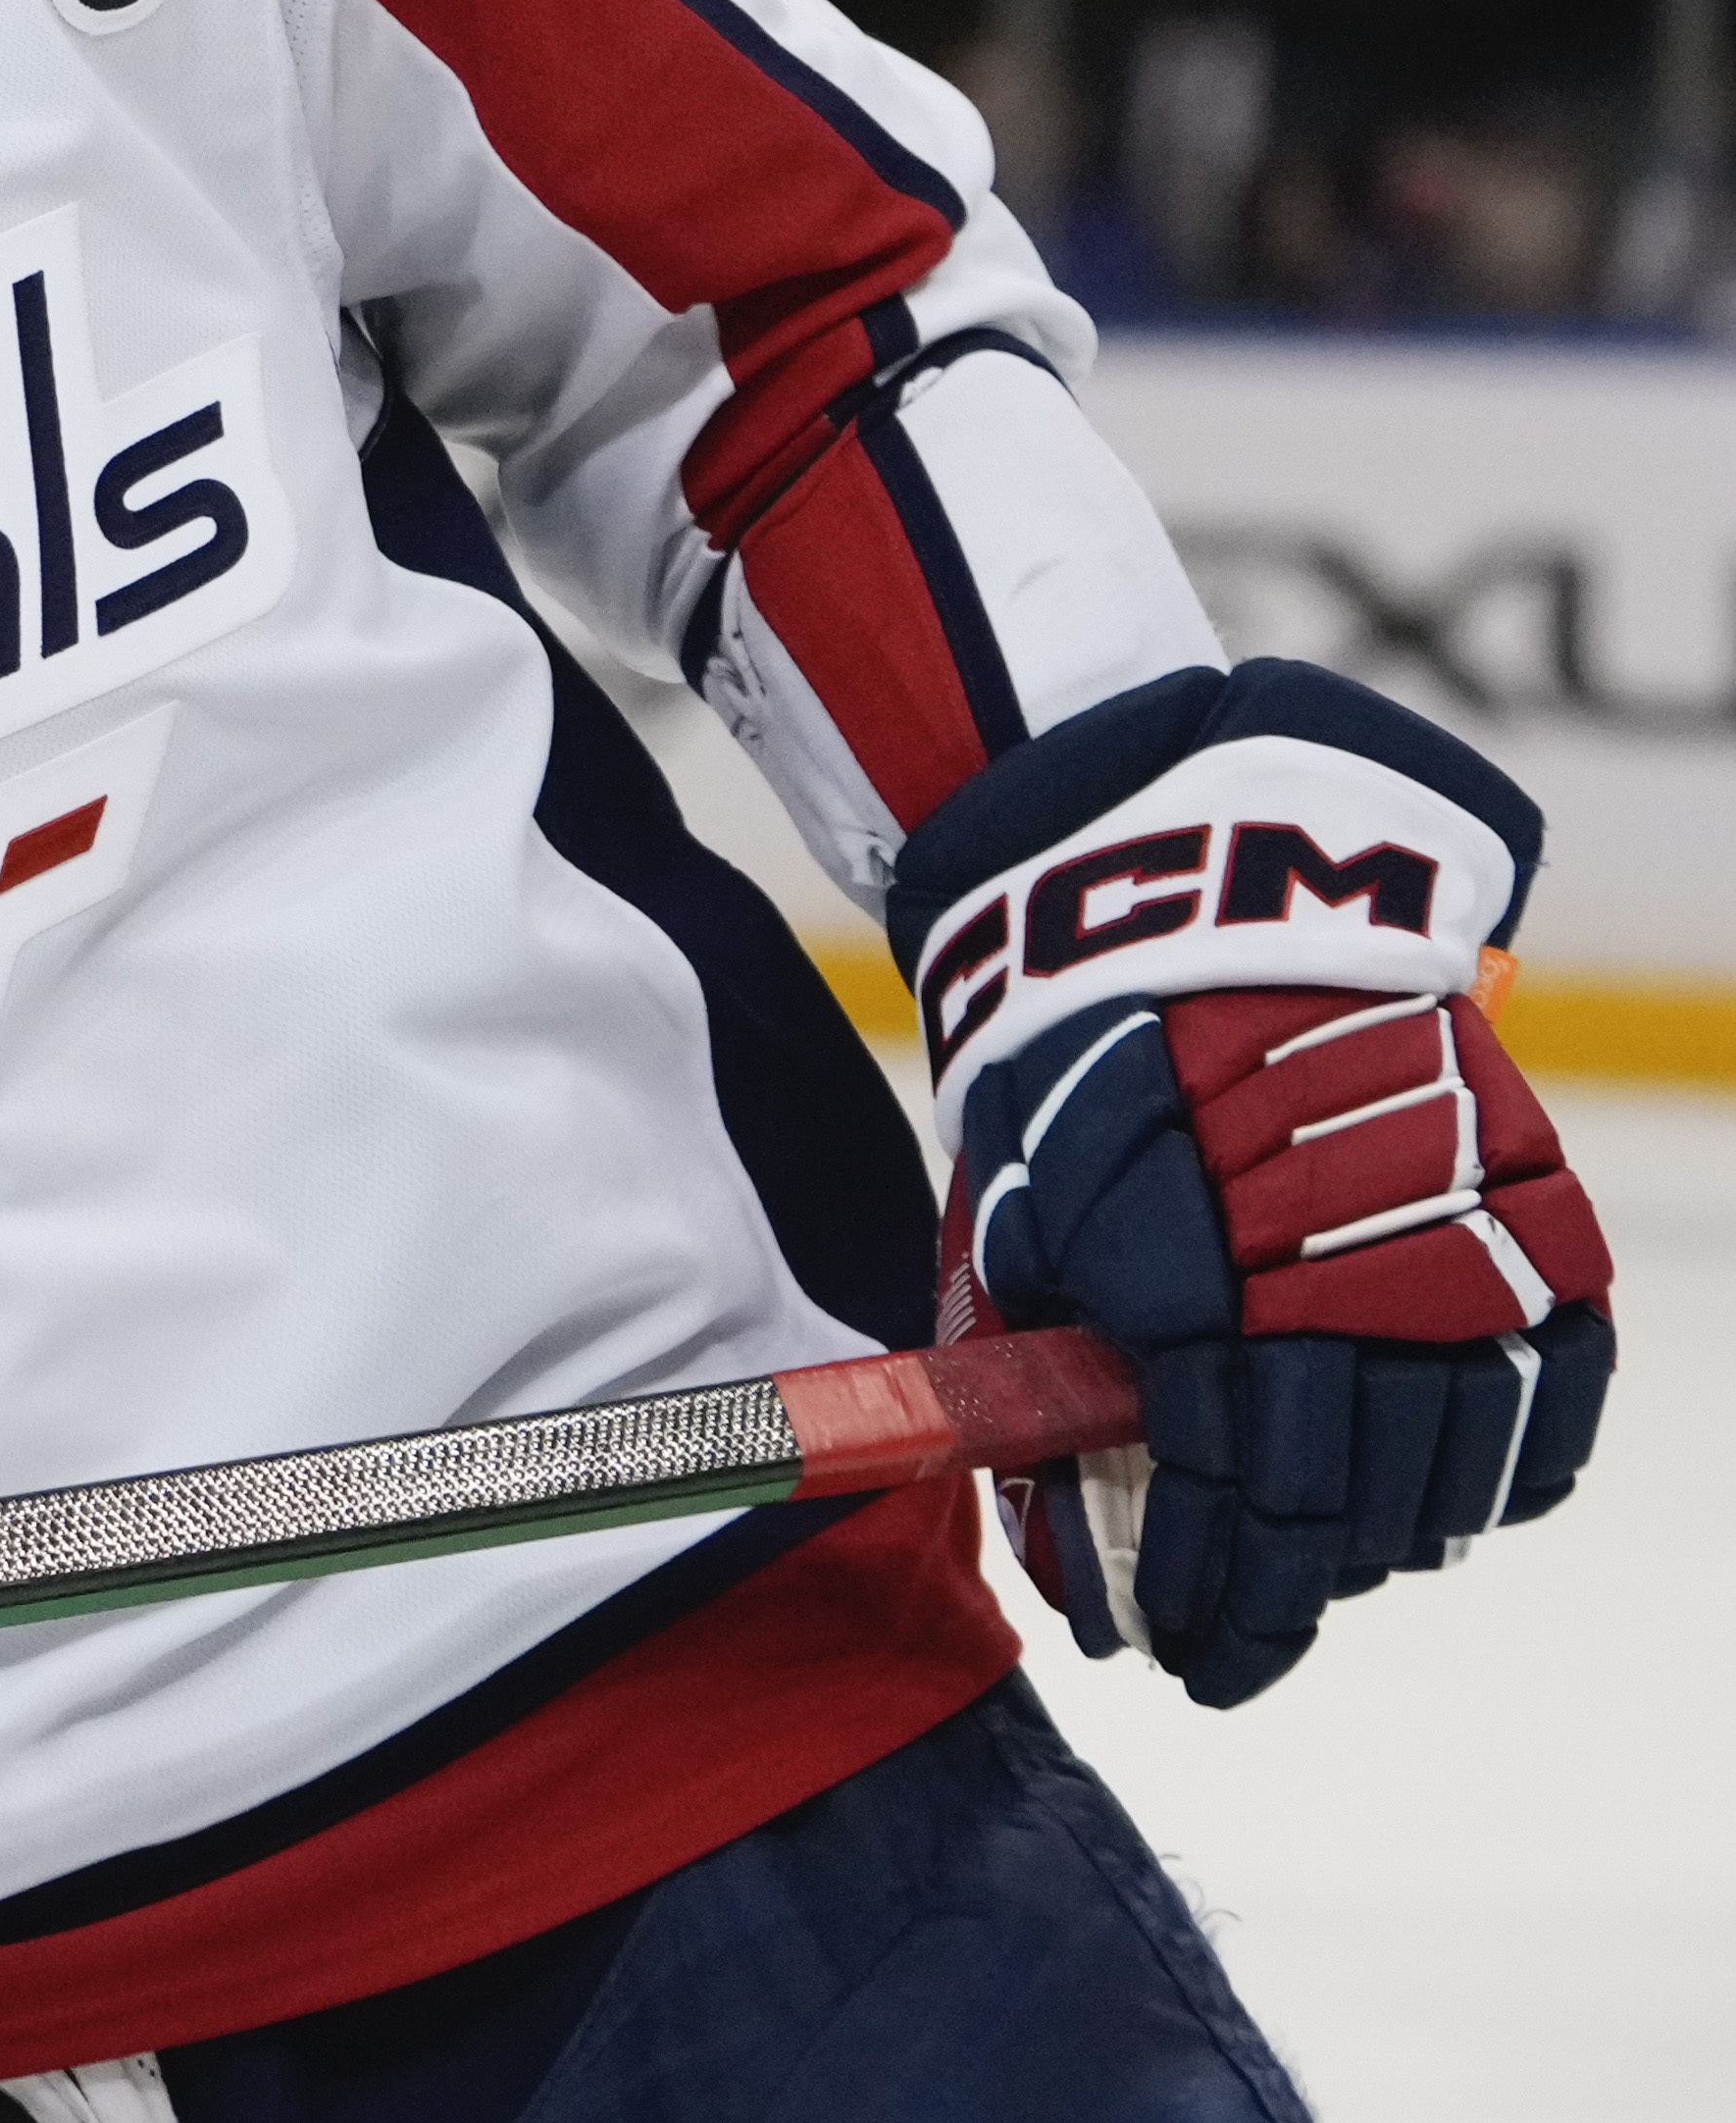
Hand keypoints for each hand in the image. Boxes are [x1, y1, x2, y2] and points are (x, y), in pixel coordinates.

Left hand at [901, 658, 1616, 1707]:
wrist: (1203, 908)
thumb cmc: (1081, 1074)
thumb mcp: (1021, 1225)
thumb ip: (1048, 1388)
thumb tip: (1060, 1554)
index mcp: (1199, 1290)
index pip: (1226, 1505)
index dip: (1203, 1601)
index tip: (1179, 1660)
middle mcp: (1341, 1288)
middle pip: (1341, 1515)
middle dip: (1281, 1598)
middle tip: (1238, 1640)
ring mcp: (1457, 1259)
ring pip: (1446, 1480)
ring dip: (1382, 1545)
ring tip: (1327, 1567)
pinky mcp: (1539, 1229)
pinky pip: (1545, 1403)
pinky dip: (1497, 1469)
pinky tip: (1442, 1499)